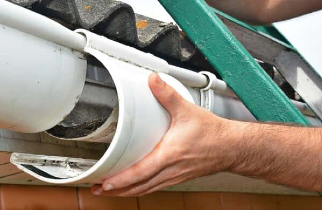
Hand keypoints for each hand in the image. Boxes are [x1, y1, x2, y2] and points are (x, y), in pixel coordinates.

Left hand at [91, 73, 237, 196]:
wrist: (231, 147)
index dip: (121, 180)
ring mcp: (174, 177)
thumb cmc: (212, 133)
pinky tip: (133, 187)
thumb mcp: (187, 110)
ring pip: (146, 190)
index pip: (140, 173)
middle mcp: (170, 170)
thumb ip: (167, 94)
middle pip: (139, 187)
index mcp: (169, 155)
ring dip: (126, 192)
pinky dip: (140, 189)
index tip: (104, 184)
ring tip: (109, 191)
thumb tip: (152, 80)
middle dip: (117, 191)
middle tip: (97, 190)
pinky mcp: (177, 177)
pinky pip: (155, 187)